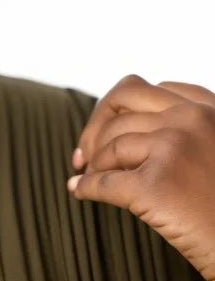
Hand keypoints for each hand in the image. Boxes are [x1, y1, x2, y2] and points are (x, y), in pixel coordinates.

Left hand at [68, 73, 214, 280]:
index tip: (107, 128)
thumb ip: (187, 130)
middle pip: (120, 105)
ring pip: (110, 145)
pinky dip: (86, 187)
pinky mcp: (156, 186)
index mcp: (210, 109)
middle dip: (96, 126)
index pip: (146, 89)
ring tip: (89, 177)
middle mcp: (191, 120)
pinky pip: (104, 183)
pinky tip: (79, 191)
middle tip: (85, 153)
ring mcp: (173, 149)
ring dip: (93, 163)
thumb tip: (122, 126)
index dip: (117, 107)